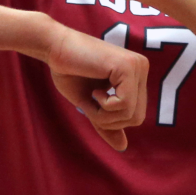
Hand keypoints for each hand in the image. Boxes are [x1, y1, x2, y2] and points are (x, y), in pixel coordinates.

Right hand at [47, 26, 147, 150]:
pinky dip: (105, 106)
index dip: (113, 121)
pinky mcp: (127, 67)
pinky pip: (124, 104)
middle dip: (111, 121)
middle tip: (92, 104)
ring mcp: (136, 66)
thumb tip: (123, 147)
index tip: (94, 104)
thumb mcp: (90, 104)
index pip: (137, 114)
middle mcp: (141, 68)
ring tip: (92, 97)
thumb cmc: (68, 71)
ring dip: (105, 115)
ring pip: (132, 114)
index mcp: (135, 75)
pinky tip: (95, 91)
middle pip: (138, 117)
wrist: (54, 47)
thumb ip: (107, 123)